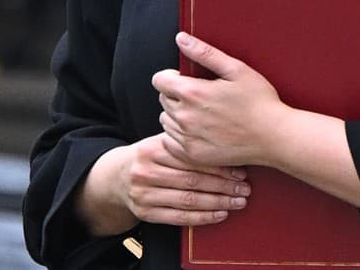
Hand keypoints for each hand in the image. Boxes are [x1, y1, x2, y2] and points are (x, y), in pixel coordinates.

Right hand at [96, 133, 250, 228]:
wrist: (114, 178)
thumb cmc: (148, 157)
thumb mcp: (159, 142)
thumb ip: (183, 141)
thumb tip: (226, 144)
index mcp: (152, 149)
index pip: (191, 159)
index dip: (219, 166)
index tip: (241, 170)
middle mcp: (146, 172)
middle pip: (192, 180)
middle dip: (223, 186)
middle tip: (245, 188)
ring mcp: (144, 194)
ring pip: (188, 200)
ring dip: (218, 203)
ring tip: (238, 201)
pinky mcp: (145, 213)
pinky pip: (178, 218)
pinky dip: (202, 218)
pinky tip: (220, 214)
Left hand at [152, 31, 287, 168]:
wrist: (274, 136)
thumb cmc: (259, 102)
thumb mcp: (236, 69)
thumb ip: (204, 52)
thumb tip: (181, 38)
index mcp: (193, 92)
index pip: (159, 80)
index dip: (172, 77)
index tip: (186, 79)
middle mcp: (185, 116)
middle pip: (162, 100)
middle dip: (176, 94)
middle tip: (201, 96)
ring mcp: (188, 138)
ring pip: (166, 121)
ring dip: (177, 115)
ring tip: (202, 114)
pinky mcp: (193, 155)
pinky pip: (171, 142)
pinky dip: (180, 135)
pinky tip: (199, 131)